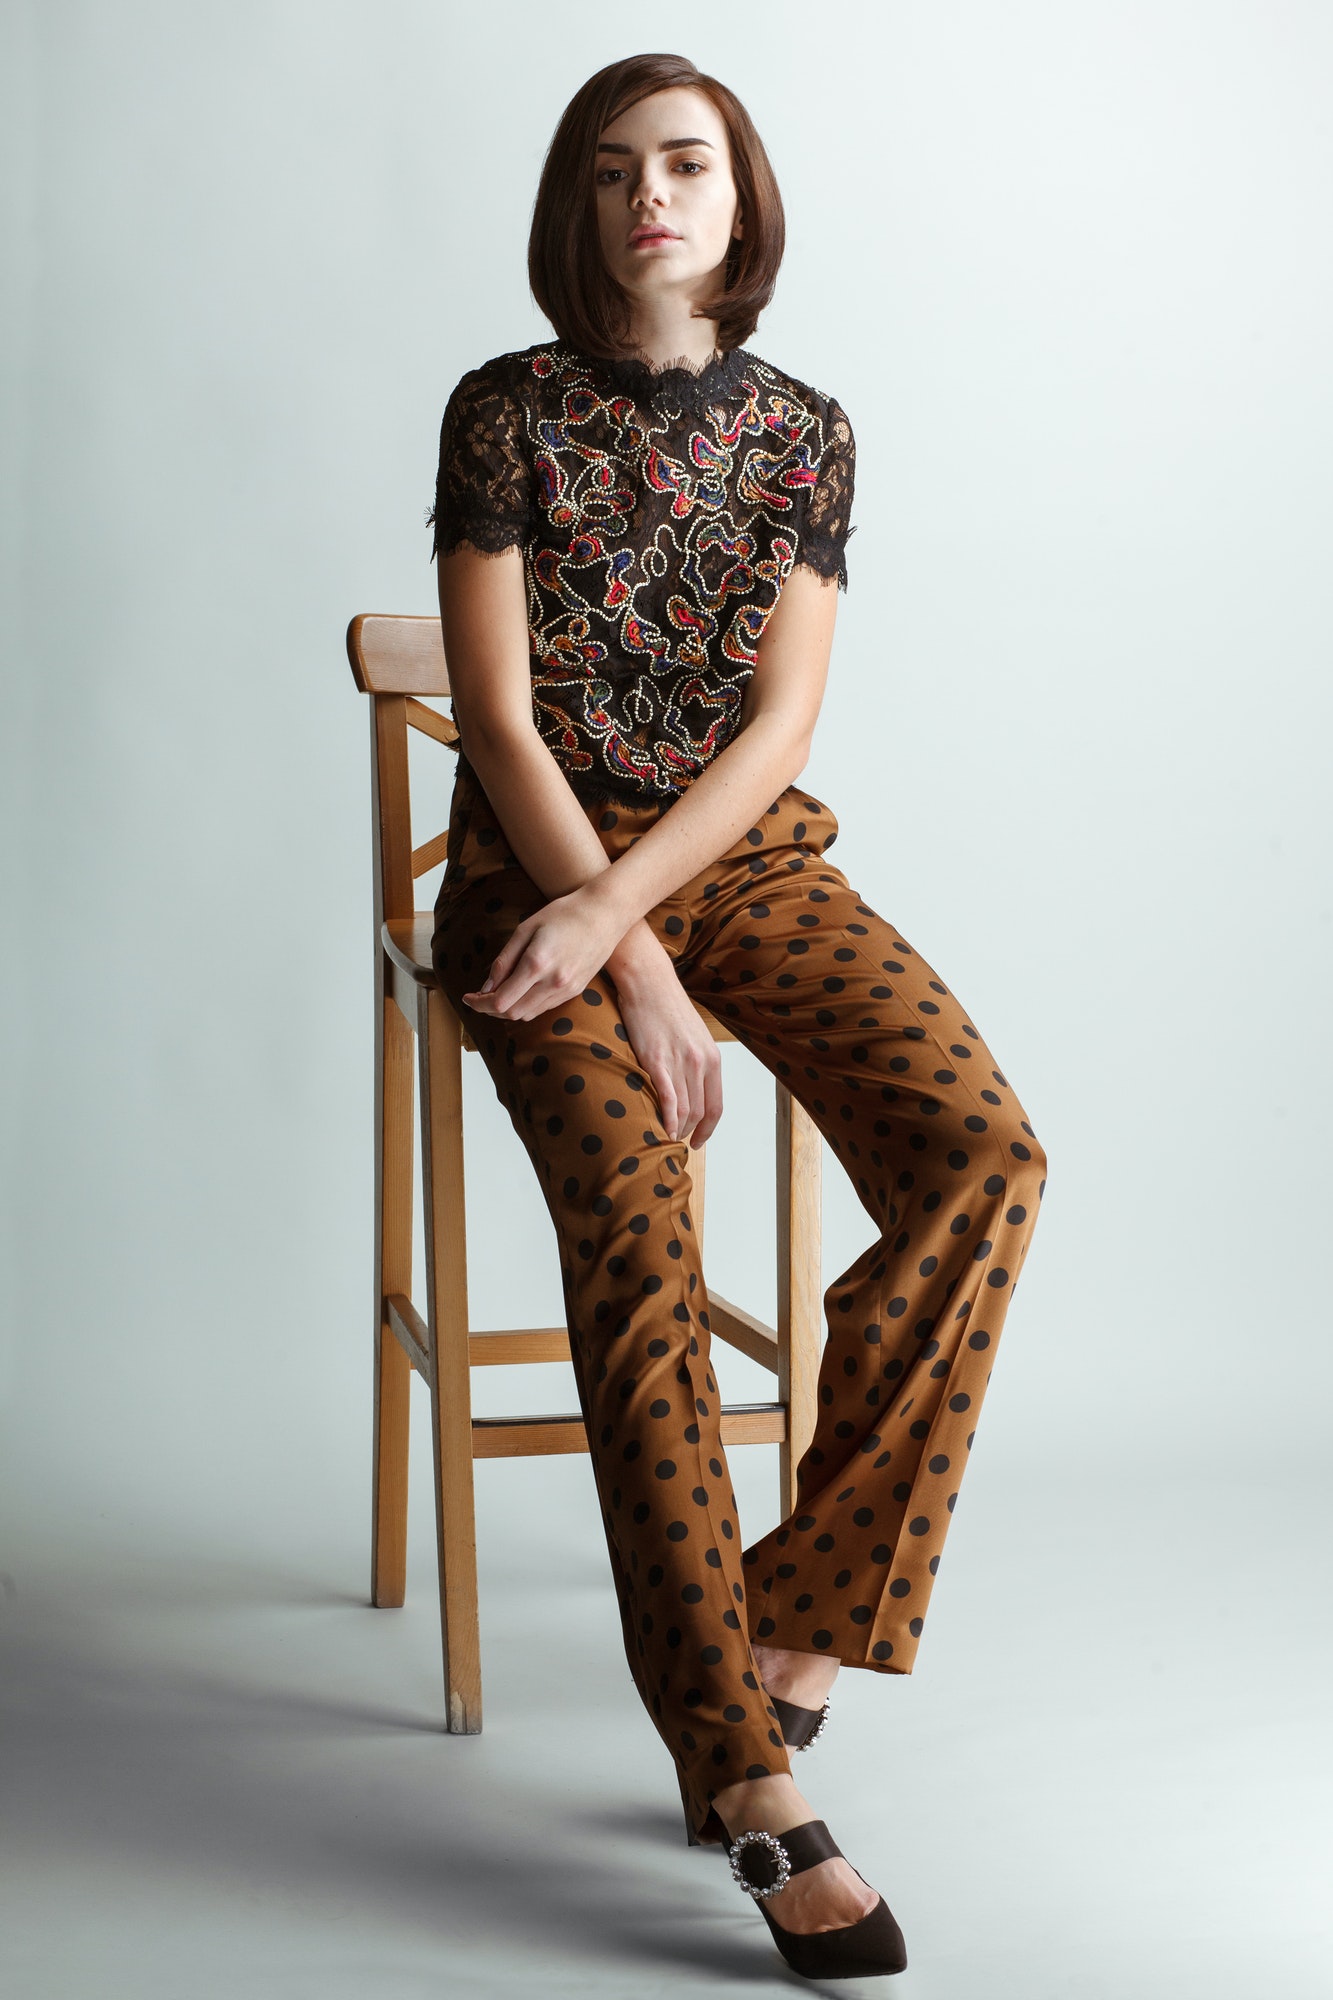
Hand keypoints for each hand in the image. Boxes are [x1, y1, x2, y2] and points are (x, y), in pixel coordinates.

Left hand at [461, 882, 628, 1021]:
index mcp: (537, 963)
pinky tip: (520, 993)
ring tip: (497, 996)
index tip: (468, 997)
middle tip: (479, 998)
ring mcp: (567, 989)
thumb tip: (486, 987)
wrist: (605, 914)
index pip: (501, 1001)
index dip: (479, 1004)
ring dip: (508, 1010)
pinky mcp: (576, 991)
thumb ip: (504, 961)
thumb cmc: (564, 913)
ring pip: (528, 1015)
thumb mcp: (525, 929)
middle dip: (490, 1010)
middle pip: (512, 1013)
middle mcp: (553, 982)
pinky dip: (527, 1006)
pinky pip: (544, 1008)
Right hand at [613, 951, 723, 1147]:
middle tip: (674, 1139)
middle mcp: (701, 1063)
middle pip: (698, 1112)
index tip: (698, 1141)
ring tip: (662, 1136)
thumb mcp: (693, 1037)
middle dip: (687, 1132)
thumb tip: (691, 1088)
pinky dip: (666, 1119)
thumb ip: (696, 1063)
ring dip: (674, 1129)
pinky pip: (667, 1099)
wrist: (649, 982)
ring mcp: (680, 1062)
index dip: (708, 1129)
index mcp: (712, 1058)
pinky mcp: (656, 1060)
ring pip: (683, 1110)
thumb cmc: (666, 1007)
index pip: (715, 1106)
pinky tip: (660, 1128)